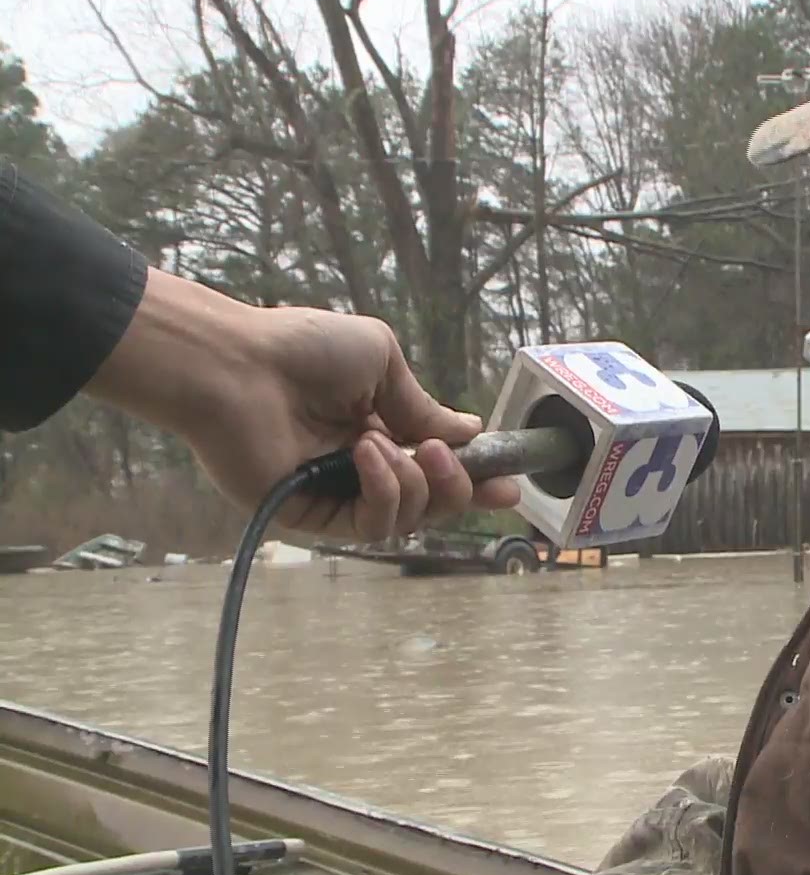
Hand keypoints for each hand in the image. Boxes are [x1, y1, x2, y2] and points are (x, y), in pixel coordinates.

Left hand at [86, 270, 519, 539]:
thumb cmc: (302, 349)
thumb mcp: (382, 362)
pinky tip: (367, 454)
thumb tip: (469, 432)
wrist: (236, 365)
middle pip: (433, 503)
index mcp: (380, 428)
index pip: (438, 466)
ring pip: (408, 518)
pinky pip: (370, 526)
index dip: (477, 477)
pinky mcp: (311, 518)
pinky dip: (382, 491)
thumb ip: (423, 407)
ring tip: (387, 444)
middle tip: (455, 461)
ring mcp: (337, 495)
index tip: (509, 483)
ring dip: (415, 482)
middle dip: (459, 488)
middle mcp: (362, 467)